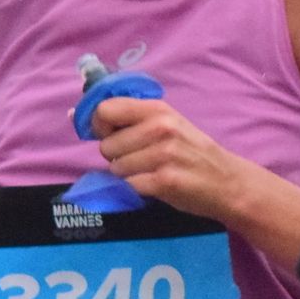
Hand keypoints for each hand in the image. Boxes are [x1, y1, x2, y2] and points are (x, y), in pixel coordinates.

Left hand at [92, 97, 249, 221]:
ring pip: (116, 168)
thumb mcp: (167, 124)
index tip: (109, 135)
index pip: (105, 109)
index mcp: (158, 109)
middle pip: (107, 145)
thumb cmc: (192, 152)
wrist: (228, 182)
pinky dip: (136, 189)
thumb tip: (72, 115)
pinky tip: (155, 184)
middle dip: (117, 156)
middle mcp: (161, 128)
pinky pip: (129, 185)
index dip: (99, 125)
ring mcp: (164, 154)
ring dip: (128, 175)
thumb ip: (126, 119)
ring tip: (151, 172)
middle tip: (142, 159)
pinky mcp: (165, 181)